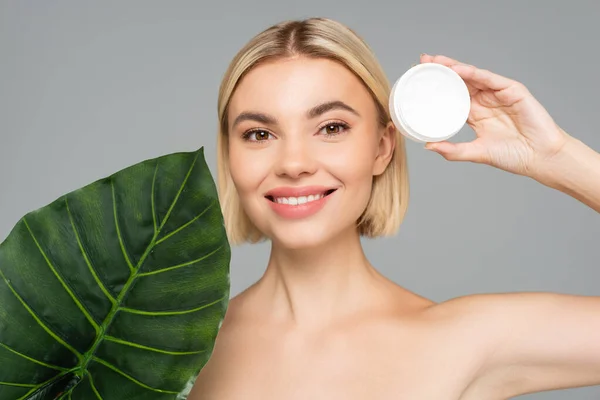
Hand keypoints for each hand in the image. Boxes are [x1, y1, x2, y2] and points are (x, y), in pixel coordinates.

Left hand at [420, 54, 570, 179]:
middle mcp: (485, 101)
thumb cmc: (513, 156)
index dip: (436, 87)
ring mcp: (498, 94)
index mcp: (475, 113)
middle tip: (422, 62)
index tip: (418, 80)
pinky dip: (474, 73)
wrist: (540, 158)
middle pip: (459, 81)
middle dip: (441, 70)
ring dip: (454, 67)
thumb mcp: (476, 153)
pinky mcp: (513, 90)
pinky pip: (490, 79)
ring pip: (472, 76)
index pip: (451, 95)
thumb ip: (453, 150)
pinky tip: (459, 69)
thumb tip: (428, 146)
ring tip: (436, 61)